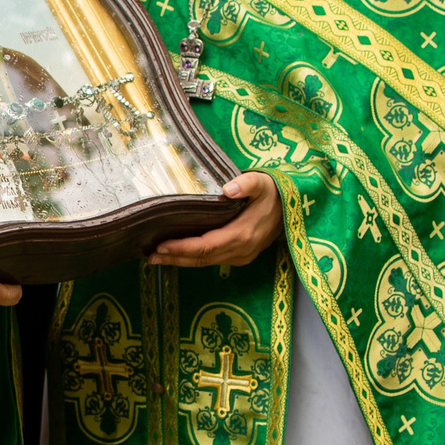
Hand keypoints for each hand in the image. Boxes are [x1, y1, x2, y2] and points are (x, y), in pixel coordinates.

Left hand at [148, 172, 280, 269]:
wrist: (295, 207)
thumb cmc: (275, 192)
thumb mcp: (263, 182)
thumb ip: (246, 183)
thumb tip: (228, 189)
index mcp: (243, 235)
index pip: (205, 247)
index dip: (182, 248)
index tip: (160, 245)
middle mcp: (241, 251)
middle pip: (202, 259)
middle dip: (175, 258)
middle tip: (150, 255)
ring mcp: (242, 256)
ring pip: (206, 262)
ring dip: (181, 261)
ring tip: (157, 257)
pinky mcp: (241, 255)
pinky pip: (213, 260)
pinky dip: (194, 258)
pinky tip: (179, 254)